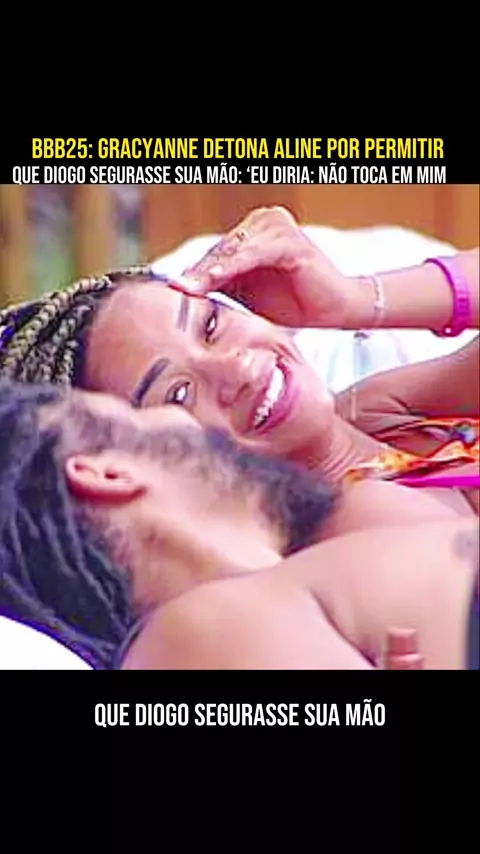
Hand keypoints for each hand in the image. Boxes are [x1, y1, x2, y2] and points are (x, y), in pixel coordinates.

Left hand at [181, 206, 351, 327]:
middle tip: (172, 290)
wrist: (335, 310)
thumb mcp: (247, 295)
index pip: (214, 254)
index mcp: (252, 233)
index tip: (169, 291)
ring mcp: (277, 227)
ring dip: (209, 272)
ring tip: (186, 288)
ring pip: (233, 252)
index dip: (193, 274)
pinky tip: (214, 281)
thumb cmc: (294, 303)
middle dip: (196, 273)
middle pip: (221, 251)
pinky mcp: (289, 240)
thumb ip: (220, 286)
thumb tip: (182, 292)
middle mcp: (264, 222)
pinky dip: (232, 268)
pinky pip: (253, 255)